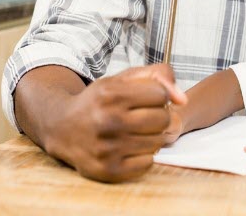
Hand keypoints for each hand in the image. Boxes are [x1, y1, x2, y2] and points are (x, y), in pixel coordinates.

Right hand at [45, 64, 186, 181]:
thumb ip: (160, 76)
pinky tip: (129, 146)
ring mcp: (107, 148)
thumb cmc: (101, 100)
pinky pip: (148, 163)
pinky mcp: (108, 170)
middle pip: (163, 119)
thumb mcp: (124, 78)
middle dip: (159, 115)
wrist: (62, 127)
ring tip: (136, 130)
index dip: (157, 95)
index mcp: (112, 93)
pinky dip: (144, 155)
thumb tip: (183, 100)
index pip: (161, 94)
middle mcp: (108, 121)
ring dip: (153, 136)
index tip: (144, 98)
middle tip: (143, 115)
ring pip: (158, 142)